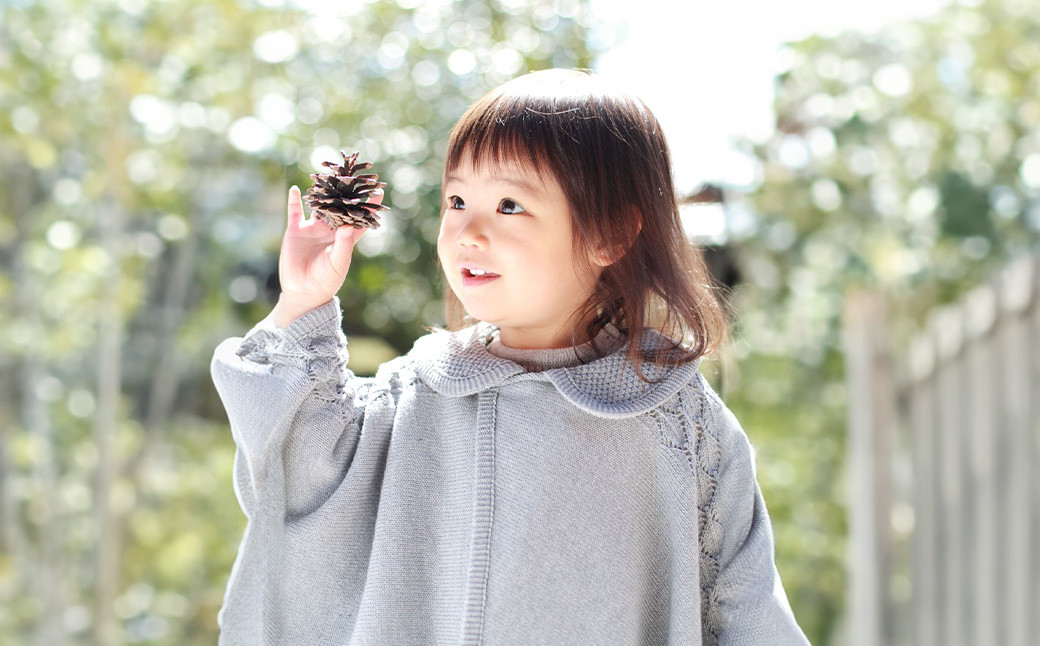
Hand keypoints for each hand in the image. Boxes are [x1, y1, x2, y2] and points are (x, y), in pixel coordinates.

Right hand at [270, 185, 378, 326]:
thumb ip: (343, 245)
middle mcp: (330, 229)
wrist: (303, 291)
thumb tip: (347, 225)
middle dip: (345, 191)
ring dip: (322, 191)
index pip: (360, 218)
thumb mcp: (337, 263)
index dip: (369, 204)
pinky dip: (295, 200)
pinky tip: (297, 188)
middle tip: (352, 173)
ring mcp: (313, 228)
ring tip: (327, 174)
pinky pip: (295, 212)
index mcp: (345, 237)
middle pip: (339, 206)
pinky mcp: (296, 231)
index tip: (378, 189)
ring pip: (318, 205)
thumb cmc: (326, 280)